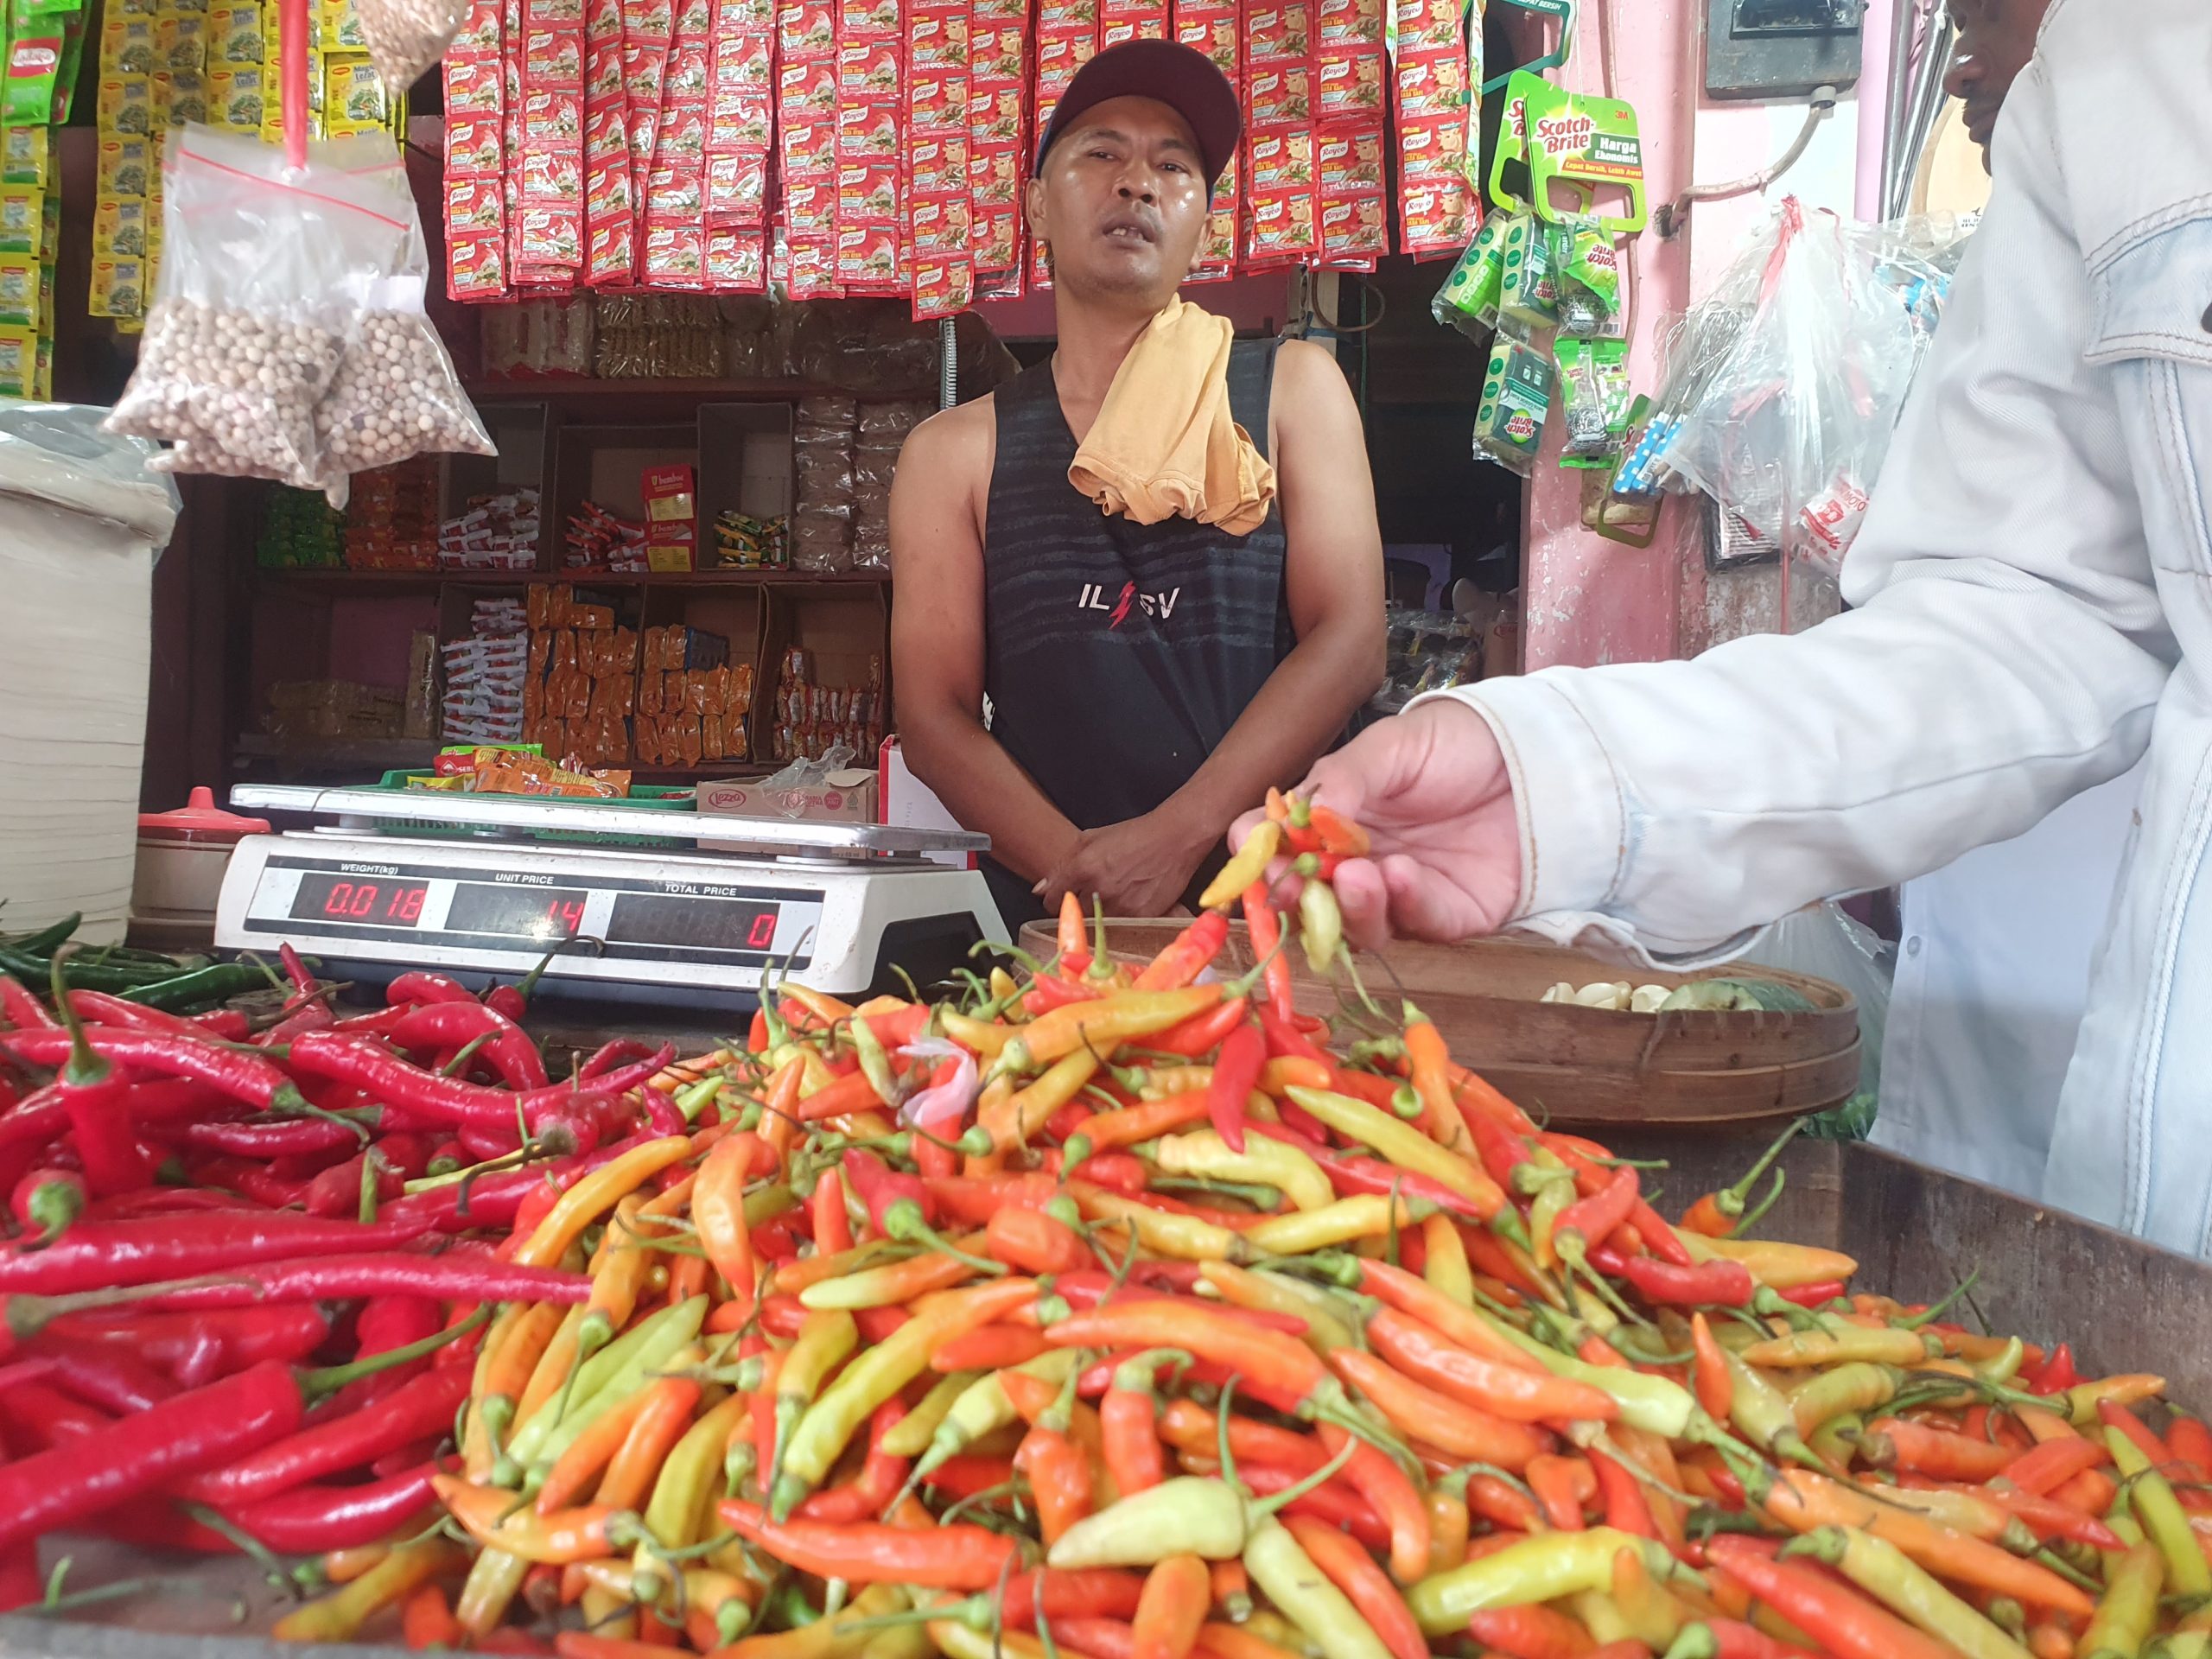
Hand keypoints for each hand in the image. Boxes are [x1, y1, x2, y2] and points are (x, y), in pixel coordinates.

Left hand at [1034, 810, 1211, 917]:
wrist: (1175, 838)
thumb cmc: (1135, 835)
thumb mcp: (1091, 838)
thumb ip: (1062, 864)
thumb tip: (1040, 890)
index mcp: (1083, 866)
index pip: (1051, 900)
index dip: (1056, 899)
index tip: (1063, 897)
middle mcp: (1099, 888)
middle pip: (1073, 913)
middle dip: (1079, 905)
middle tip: (1095, 892)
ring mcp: (1120, 905)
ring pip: (1096, 922)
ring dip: (1101, 913)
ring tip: (1116, 894)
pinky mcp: (1139, 917)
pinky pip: (1120, 927)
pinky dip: (1122, 918)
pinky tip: (1130, 900)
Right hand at [1230, 699, 1522, 949]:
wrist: (1533, 755)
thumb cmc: (1454, 744)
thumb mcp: (1389, 747)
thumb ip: (1343, 781)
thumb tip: (1297, 819)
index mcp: (1332, 821)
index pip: (1278, 848)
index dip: (1259, 855)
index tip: (1255, 850)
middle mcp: (1358, 864)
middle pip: (1310, 899)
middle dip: (1297, 895)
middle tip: (1293, 885)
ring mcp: (1400, 896)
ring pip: (1359, 925)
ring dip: (1350, 906)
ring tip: (1358, 875)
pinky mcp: (1448, 917)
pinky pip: (1417, 923)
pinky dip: (1403, 904)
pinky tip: (1401, 874)